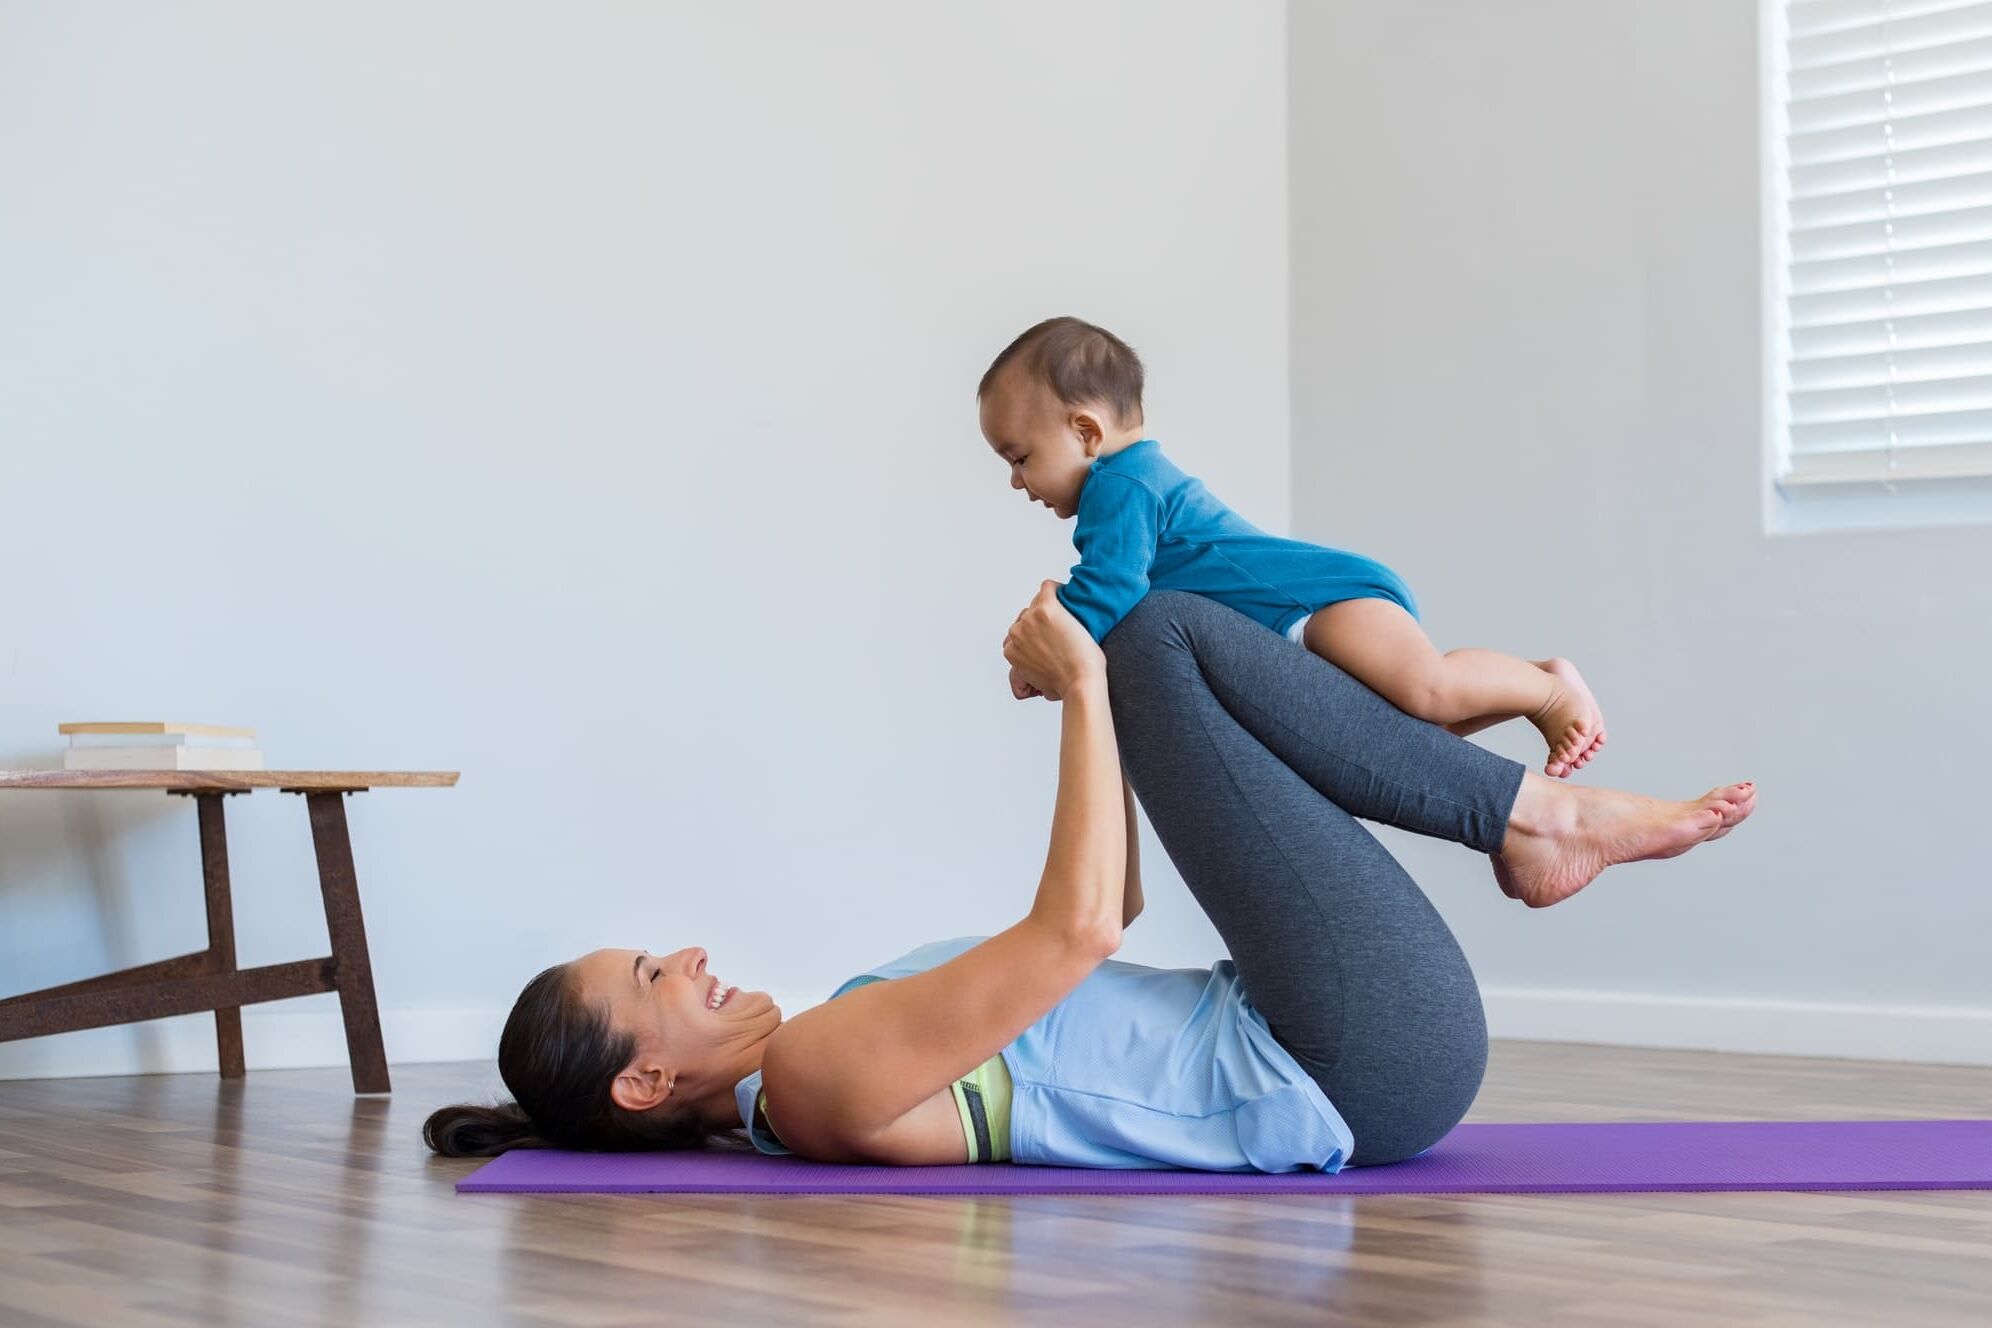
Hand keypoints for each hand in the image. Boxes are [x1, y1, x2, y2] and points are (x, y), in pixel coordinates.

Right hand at [1002, 580, 1105, 702]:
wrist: (1081, 682)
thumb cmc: (1066, 686)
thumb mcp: (1039, 688)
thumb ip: (1031, 675)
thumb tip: (1034, 679)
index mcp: (1011, 651)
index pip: (1020, 633)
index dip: (1037, 635)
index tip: (1052, 638)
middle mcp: (1016, 633)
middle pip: (1027, 617)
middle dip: (1043, 623)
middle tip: (1064, 632)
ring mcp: (1029, 619)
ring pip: (1038, 603)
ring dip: (1052, 609)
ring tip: (1069, 620)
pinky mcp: (1045, 608)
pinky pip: (1047, 588)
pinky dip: (1058, 590)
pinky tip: (1069, 598)